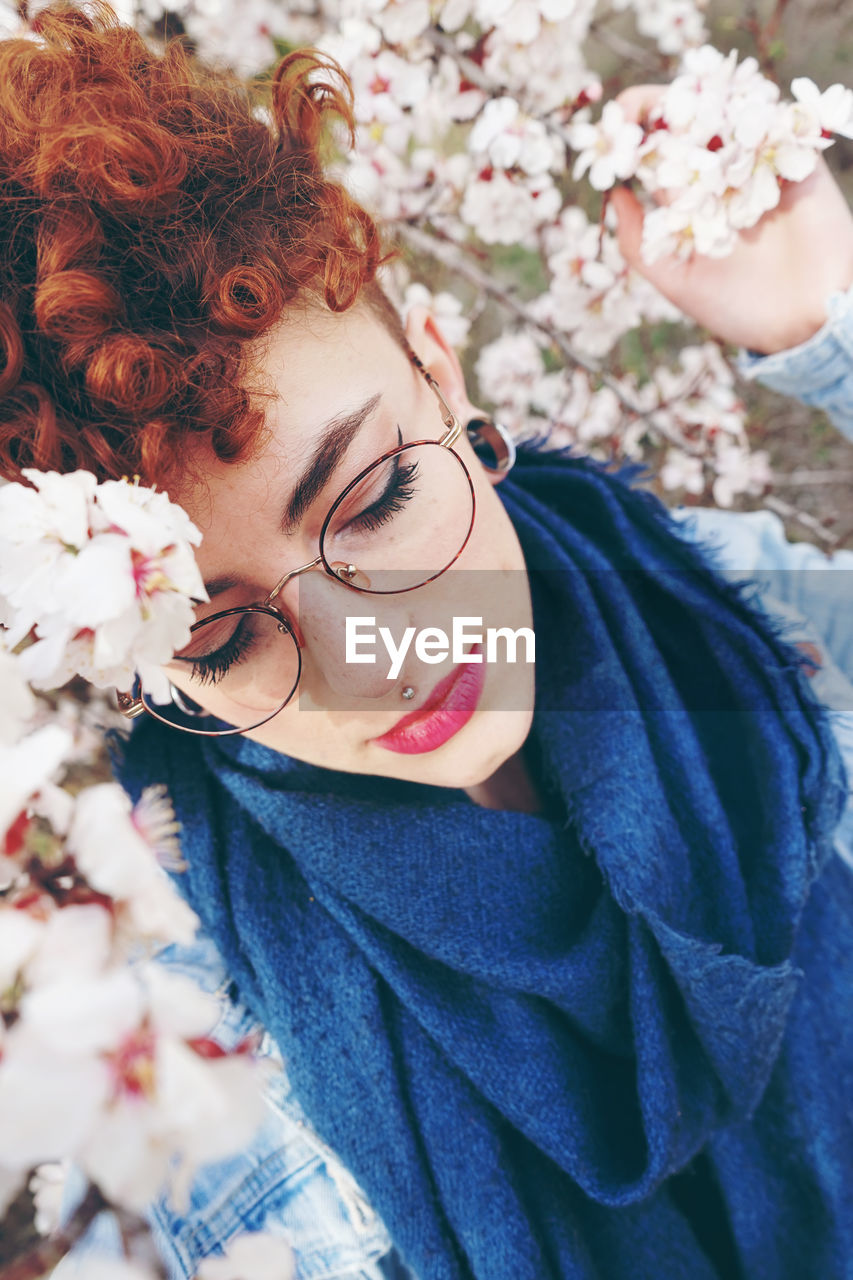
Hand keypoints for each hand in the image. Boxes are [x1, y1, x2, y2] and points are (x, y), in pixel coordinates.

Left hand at [609, 84, 852, 354]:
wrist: (804, 322)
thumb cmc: (738, 308)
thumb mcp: (676, 280)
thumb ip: (639, 242)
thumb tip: (612, 193)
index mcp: (688, 201)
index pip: (654, 154)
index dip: (629, 135)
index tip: (608, 129)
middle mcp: (720, 177)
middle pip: (685, 122)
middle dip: (654, 107)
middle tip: (628, 111)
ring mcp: (758, 164)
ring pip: (727, 112)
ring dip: (699, 102)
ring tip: (672, 109)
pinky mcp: (799, 159)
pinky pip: (777, 120)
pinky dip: (753, 110)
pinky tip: (724, 113)